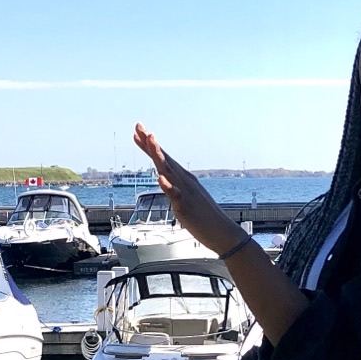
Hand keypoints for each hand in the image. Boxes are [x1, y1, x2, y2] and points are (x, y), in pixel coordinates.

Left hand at [133, 122, 238, 252]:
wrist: (222, 233)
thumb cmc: (204, 217)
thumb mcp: (187, 197)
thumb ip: (175, 186)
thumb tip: (164, 176)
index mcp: (183, 178)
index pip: (164, 158)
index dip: (149, 145)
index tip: (138, 131)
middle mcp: (184, 181)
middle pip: (164, 159)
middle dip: (151, 143)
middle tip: (139, 126)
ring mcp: (185, 193)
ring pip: (169, 171)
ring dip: (158, 156)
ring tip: (150, 141)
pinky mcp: (185, 207)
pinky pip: (175, 195)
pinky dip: (168, 186)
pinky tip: (160, 178)